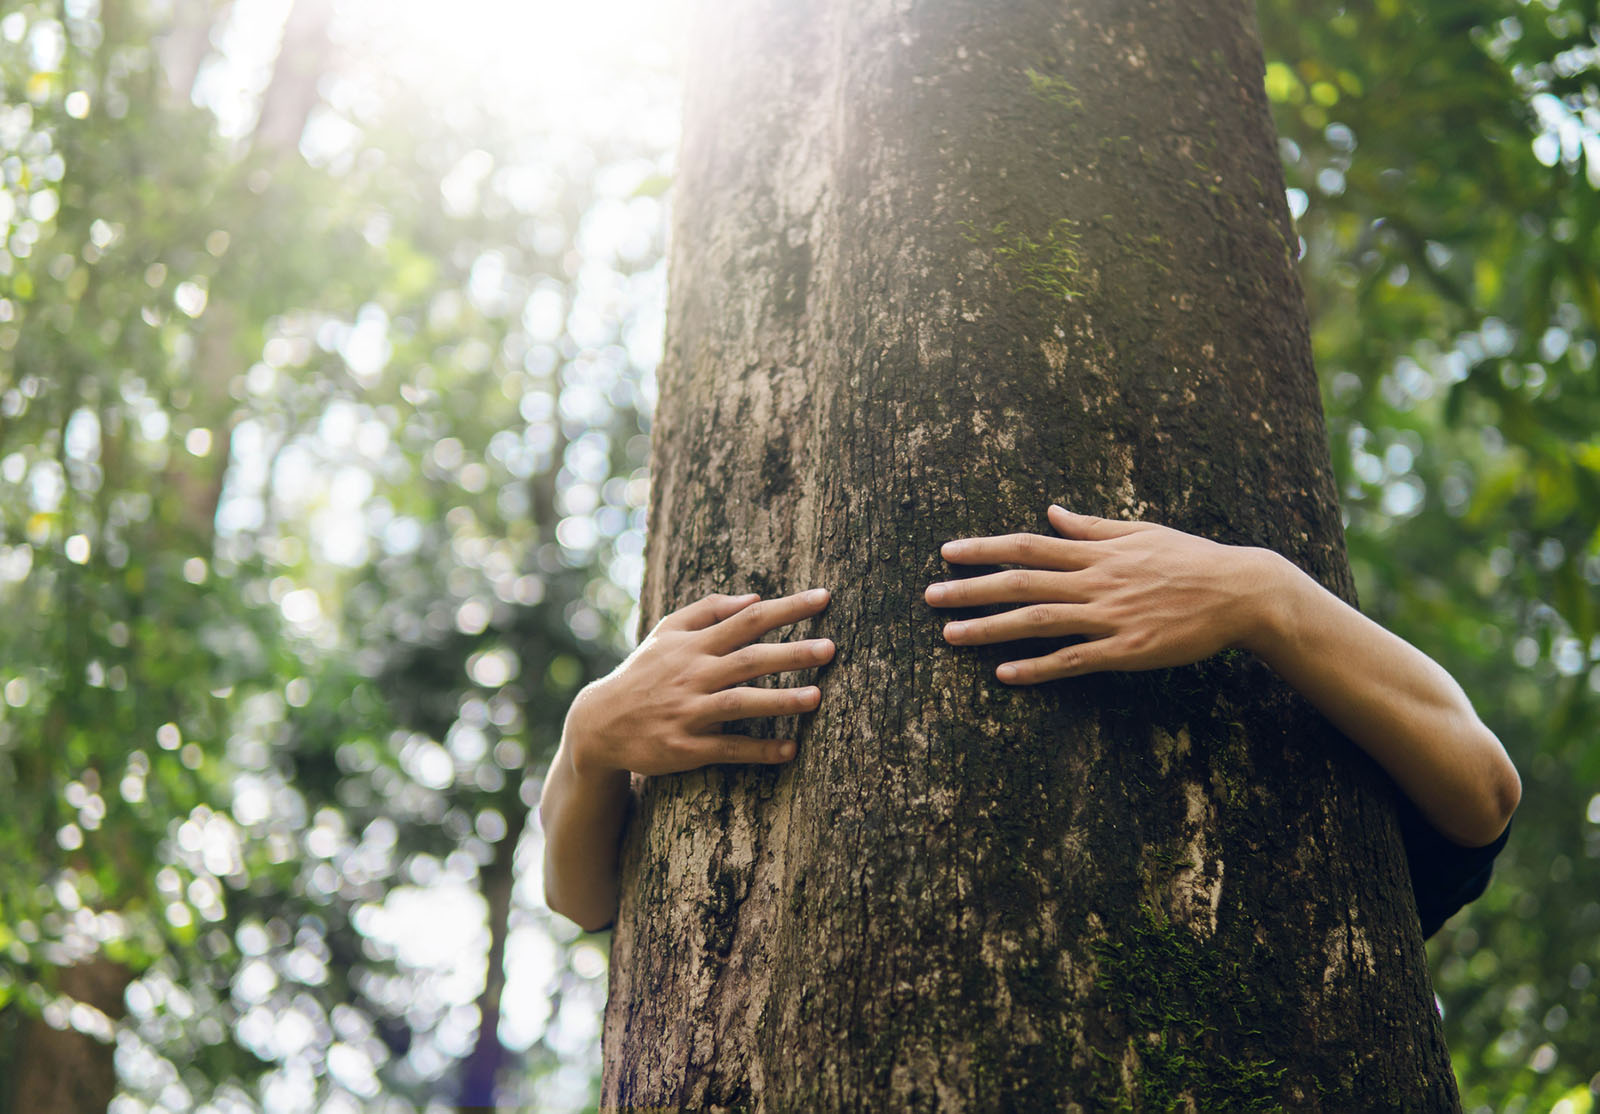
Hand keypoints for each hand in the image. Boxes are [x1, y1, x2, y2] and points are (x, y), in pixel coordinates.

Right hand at [566, 588, 834, 777]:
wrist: (600, 723)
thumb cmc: (644, 672)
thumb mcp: (667, 632)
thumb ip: (708, 611)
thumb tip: (755, 596)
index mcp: (693, 645)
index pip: (747, 619)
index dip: (787, 608)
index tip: (823, 599)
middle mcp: (693, 675)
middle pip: (749, 659)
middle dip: (791, 653)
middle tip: (830, 647)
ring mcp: (689, 712)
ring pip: (740, 703)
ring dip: (780, 701)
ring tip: (817, 698)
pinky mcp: (685, 748)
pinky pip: (728, 749)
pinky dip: (760, 750)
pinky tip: (791, 750)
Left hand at [925, 504, 1274, 683]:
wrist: (1241, 593)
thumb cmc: (1191, 559)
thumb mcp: (1141, 532)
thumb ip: (1092, 527)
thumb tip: (1052, 511)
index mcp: (1097, 552)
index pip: (1028, 546)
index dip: (984, 549)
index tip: (947, 553)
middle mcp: (1096, 581)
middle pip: (1021, 582)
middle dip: (970, 590)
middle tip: (929, 597)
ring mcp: (1109, 617)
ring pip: (1038, 620)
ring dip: (990, 628)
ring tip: (950, 636)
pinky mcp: (1126, 651)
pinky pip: (1073, 660)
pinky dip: (1037, 667)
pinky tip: (1005, 674)